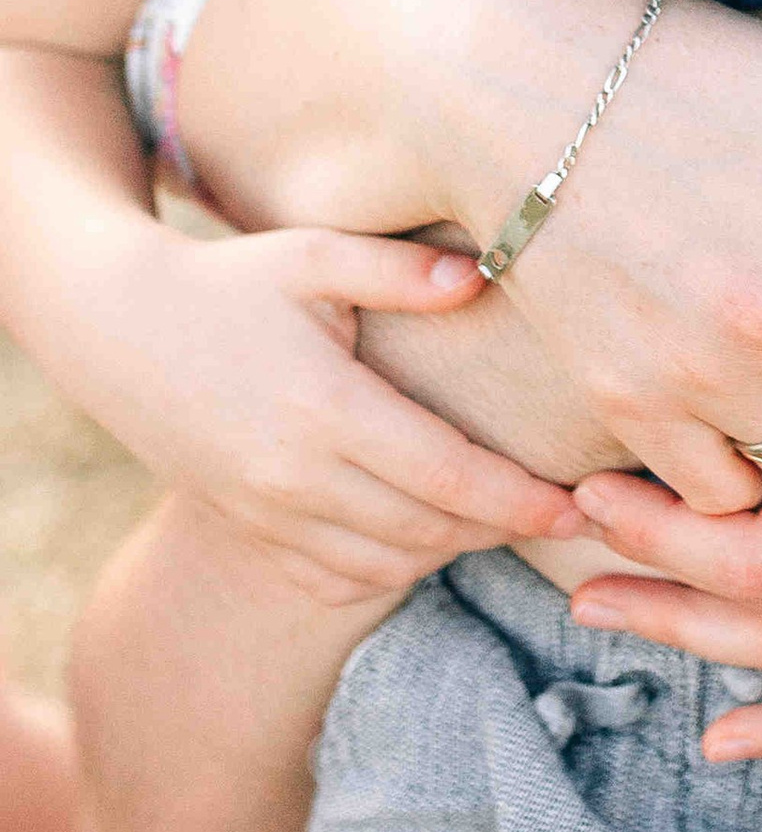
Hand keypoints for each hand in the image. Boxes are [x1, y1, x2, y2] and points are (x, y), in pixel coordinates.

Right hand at [83, 220, 579, 600]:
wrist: (115, 331)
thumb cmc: (229, 281)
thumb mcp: (311, 254)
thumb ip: (399, 269)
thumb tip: (481, 277)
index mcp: (323, 410)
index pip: (446, 476)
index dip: (519, 499)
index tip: (576, 503)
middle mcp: (293, 478)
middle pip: (427, 530)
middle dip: (502, 527)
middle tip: (565, 511)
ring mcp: (266, 515)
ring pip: (387, 563)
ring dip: (452, 548)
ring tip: (505, 514)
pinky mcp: (248, 531)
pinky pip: (337, 577)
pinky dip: (393, 566)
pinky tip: (429, 529)